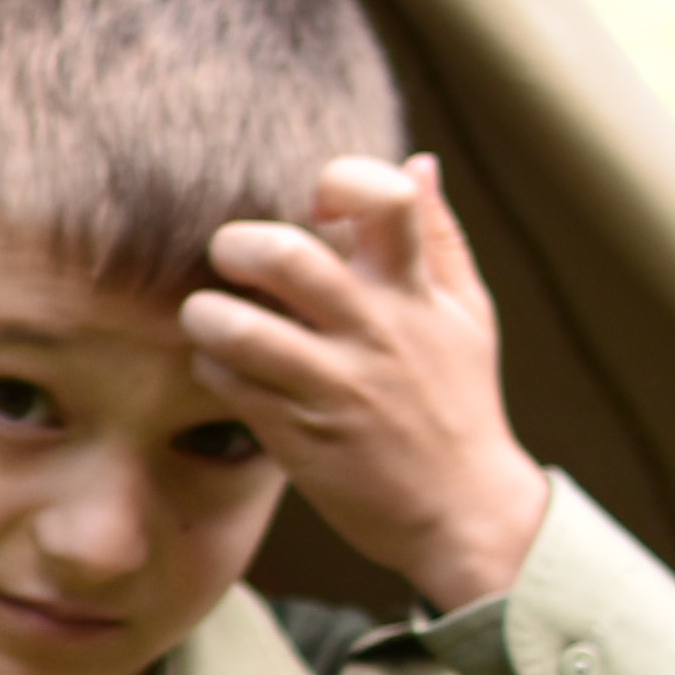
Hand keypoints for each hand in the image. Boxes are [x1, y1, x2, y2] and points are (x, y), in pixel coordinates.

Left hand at [182, 154, 554, 612]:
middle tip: (228, 255)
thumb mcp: (467, 316)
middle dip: (237, 243)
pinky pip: (227, 381)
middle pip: (287, 256)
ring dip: (207, 312)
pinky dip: (211, 365)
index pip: (386, 201)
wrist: (464, 512)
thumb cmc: (459, 403)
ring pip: (240, 326)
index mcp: (417, 293)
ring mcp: (334, 385)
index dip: (340, 179)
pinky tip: (223, 366)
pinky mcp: (297, 434)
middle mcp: (376, 331)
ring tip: (210, 315)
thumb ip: (439, 237)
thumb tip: (419, 162)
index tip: (315, 198)